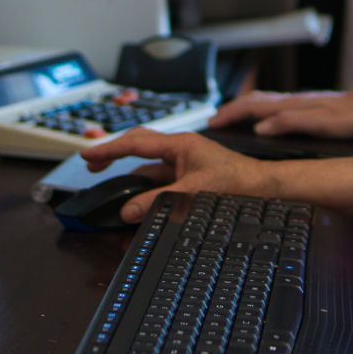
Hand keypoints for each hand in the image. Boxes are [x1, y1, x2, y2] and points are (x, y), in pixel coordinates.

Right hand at [80, 128, 275, 223]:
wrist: (265, 188)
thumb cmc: (238, 182)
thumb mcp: (194, 192)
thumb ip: (159, 201)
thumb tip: (129, 210)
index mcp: (180, 144)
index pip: (136, 143)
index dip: (109, 149)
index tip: (88, 154)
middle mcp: (180, 150)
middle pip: (138, 147)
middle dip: (114, 154)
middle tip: (92, 164)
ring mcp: (184, 163)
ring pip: (149, 167)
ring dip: (131, 177)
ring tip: (113, 189)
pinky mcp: (189, 176)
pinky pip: (160, 180)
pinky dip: (146, 190)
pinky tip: (139, 202)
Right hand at [206, 88, 352, 137]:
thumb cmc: (351, 117)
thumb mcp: (319, 124)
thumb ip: (288, 123)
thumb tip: (260, 127)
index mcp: (290, 106)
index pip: (251, 107)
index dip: (229, 114)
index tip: (213, 122)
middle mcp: (292, 101)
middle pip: (253, 101)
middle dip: (231, 109)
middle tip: (215, 119)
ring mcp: (299, 103)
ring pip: (263, 102)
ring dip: (244, 108)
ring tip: (232, 117)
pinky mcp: (307, 107)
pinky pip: (274, 106)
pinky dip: (260, 111)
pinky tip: (265, 118)